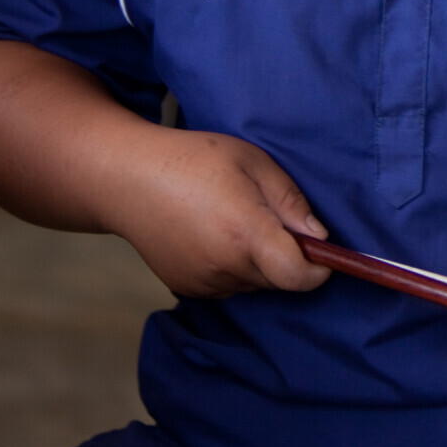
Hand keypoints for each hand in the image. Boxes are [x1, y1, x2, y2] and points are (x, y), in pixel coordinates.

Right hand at [100, 123, 330, 297]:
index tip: (320, 250)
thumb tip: (319, 236)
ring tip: (233, 221)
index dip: (318, 268)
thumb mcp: (252, 161)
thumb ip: (289, 201)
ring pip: (254, 284)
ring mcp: (202, 282)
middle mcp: (224, 266)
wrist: (127, 178)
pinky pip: (228, 286)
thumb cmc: (193, 159)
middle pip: (279, 281)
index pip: (299, 276)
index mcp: (244, 232)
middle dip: (288, 259)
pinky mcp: (186, 288)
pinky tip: (213, 234)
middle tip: (270, 219)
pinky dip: (233, 268)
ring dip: (259, 263)